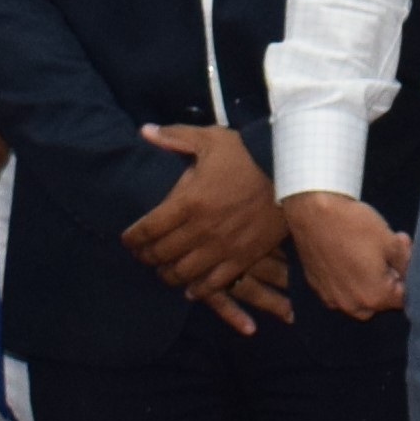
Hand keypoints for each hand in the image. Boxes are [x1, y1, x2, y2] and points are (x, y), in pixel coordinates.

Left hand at [124, 125, 295, 331]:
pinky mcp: (243, 258)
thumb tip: (144, 131)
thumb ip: (175, 137)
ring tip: (164, 269)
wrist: (292, 173)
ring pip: (183, 273)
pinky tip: (191, 288)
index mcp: (189, 201)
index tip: (127, 240)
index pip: (147, 228)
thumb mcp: (210, 139)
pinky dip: (198, 289)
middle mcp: (201, 229)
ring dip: (168, 274)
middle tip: (142, 254)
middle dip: (146, 256)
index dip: (132, 238)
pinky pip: (213, 283)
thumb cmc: (248, 155)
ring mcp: (222, 247)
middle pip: (161, 254)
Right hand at [286, 191, 410, 319]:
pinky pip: (339, 292)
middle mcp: (352, 305)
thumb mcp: (390, 240)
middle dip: (386, 282)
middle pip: (379, 302)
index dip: (405, 276)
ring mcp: (331, 298)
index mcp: (374, 297)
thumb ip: (404, 260)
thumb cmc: (354, 226)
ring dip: (365, 285)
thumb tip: (405, 267)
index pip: (401, 298)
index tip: (401, 255)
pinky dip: (346, 281)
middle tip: (384, 256)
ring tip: (364, 258)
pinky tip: (345, 259)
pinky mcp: (316, 287)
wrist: (312, 213)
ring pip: (357, 300)